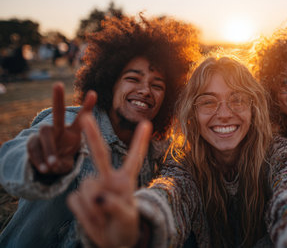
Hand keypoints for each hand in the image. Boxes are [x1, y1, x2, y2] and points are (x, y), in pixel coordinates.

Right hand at [27, 82, 96, 174]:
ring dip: (49, 149)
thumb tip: (54, 164)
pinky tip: (44, 169)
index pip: (82, 119)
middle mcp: (58, 129)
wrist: (46, 167)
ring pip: (45, 132)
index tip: (94, 93)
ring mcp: (44, 134)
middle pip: (57, 113)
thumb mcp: (68, 163)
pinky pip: (34, 148)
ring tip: (53, 165)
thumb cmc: (62, 161)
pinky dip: (39, 159)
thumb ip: (63, 164)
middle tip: (58, 84)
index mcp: (73, 133)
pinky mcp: (32, 142)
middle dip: (58, 99)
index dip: (87, 107)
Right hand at [67, 114, 151, 247]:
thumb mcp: (128, 219)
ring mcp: (93, 187)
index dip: (139, 141)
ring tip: (103, 218)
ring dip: (92, 207)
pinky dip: (83, 213)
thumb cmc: (125, 227)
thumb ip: (116, 206)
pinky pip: (74, 200)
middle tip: (85, 117)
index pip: (134, 158)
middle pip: (100, 155)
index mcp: (126, 180)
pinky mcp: (79, 197)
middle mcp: (109, 179)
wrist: (113, 241)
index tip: (146, 123)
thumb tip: (99, 197)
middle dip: (92, 136)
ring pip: (85, 186)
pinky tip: (92, 218)